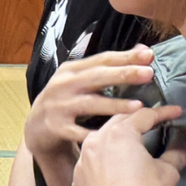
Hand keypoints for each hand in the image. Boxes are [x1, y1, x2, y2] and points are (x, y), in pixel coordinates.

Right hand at [23, 47, 155, 161]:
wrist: (36, 126)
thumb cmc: (67, 99)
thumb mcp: (82, 79)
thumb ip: (110, 66)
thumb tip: (143, 51)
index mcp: (71, 69)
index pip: (102, 59)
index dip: (126, 56)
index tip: (149, 55)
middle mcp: (63, 84)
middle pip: (96, 77)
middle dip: (123, 74)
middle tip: (148, 74)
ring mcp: (58, 106)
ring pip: (90, 104)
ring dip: (114, 105)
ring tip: (138, 106)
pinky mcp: (56, 127)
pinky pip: (78, 131)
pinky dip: (94, 133)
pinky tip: (112, 134)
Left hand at [69, 107, 185, 185]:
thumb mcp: (167, 174)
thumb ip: (176, 157)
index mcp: (120, 134)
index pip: (144, 116)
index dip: (163, 113)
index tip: (176, 113)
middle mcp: (95, 142)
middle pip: (118, 123)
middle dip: (137, 122)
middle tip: (153, 124)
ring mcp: (83, 161)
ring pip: (100, 141)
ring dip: (116, 140)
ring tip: (131, 144)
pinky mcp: (77, 180)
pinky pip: (91, 164)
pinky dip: (103, 162)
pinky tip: (114, 169)